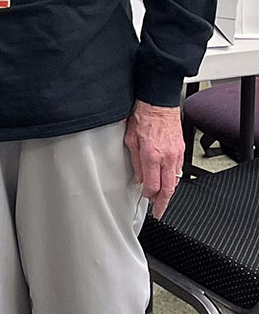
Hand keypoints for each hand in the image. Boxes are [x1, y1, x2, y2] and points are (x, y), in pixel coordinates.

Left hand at [125, 100, 183, 218]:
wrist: (158, 102)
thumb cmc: (143, 116)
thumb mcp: (130, 138)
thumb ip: (135, 161)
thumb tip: (139, 177)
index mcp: (151, 154)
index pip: (152, 185)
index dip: (148, 195)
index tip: (145, 198)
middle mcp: (166, 156)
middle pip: (168, 189)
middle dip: (163, 203)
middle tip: (159, 211)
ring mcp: (176, 154)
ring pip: (175, 181)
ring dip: (169, 191)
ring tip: (162, 198)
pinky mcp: (182, 150)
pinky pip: (179, 170)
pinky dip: (173, 178)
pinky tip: (167, 180)